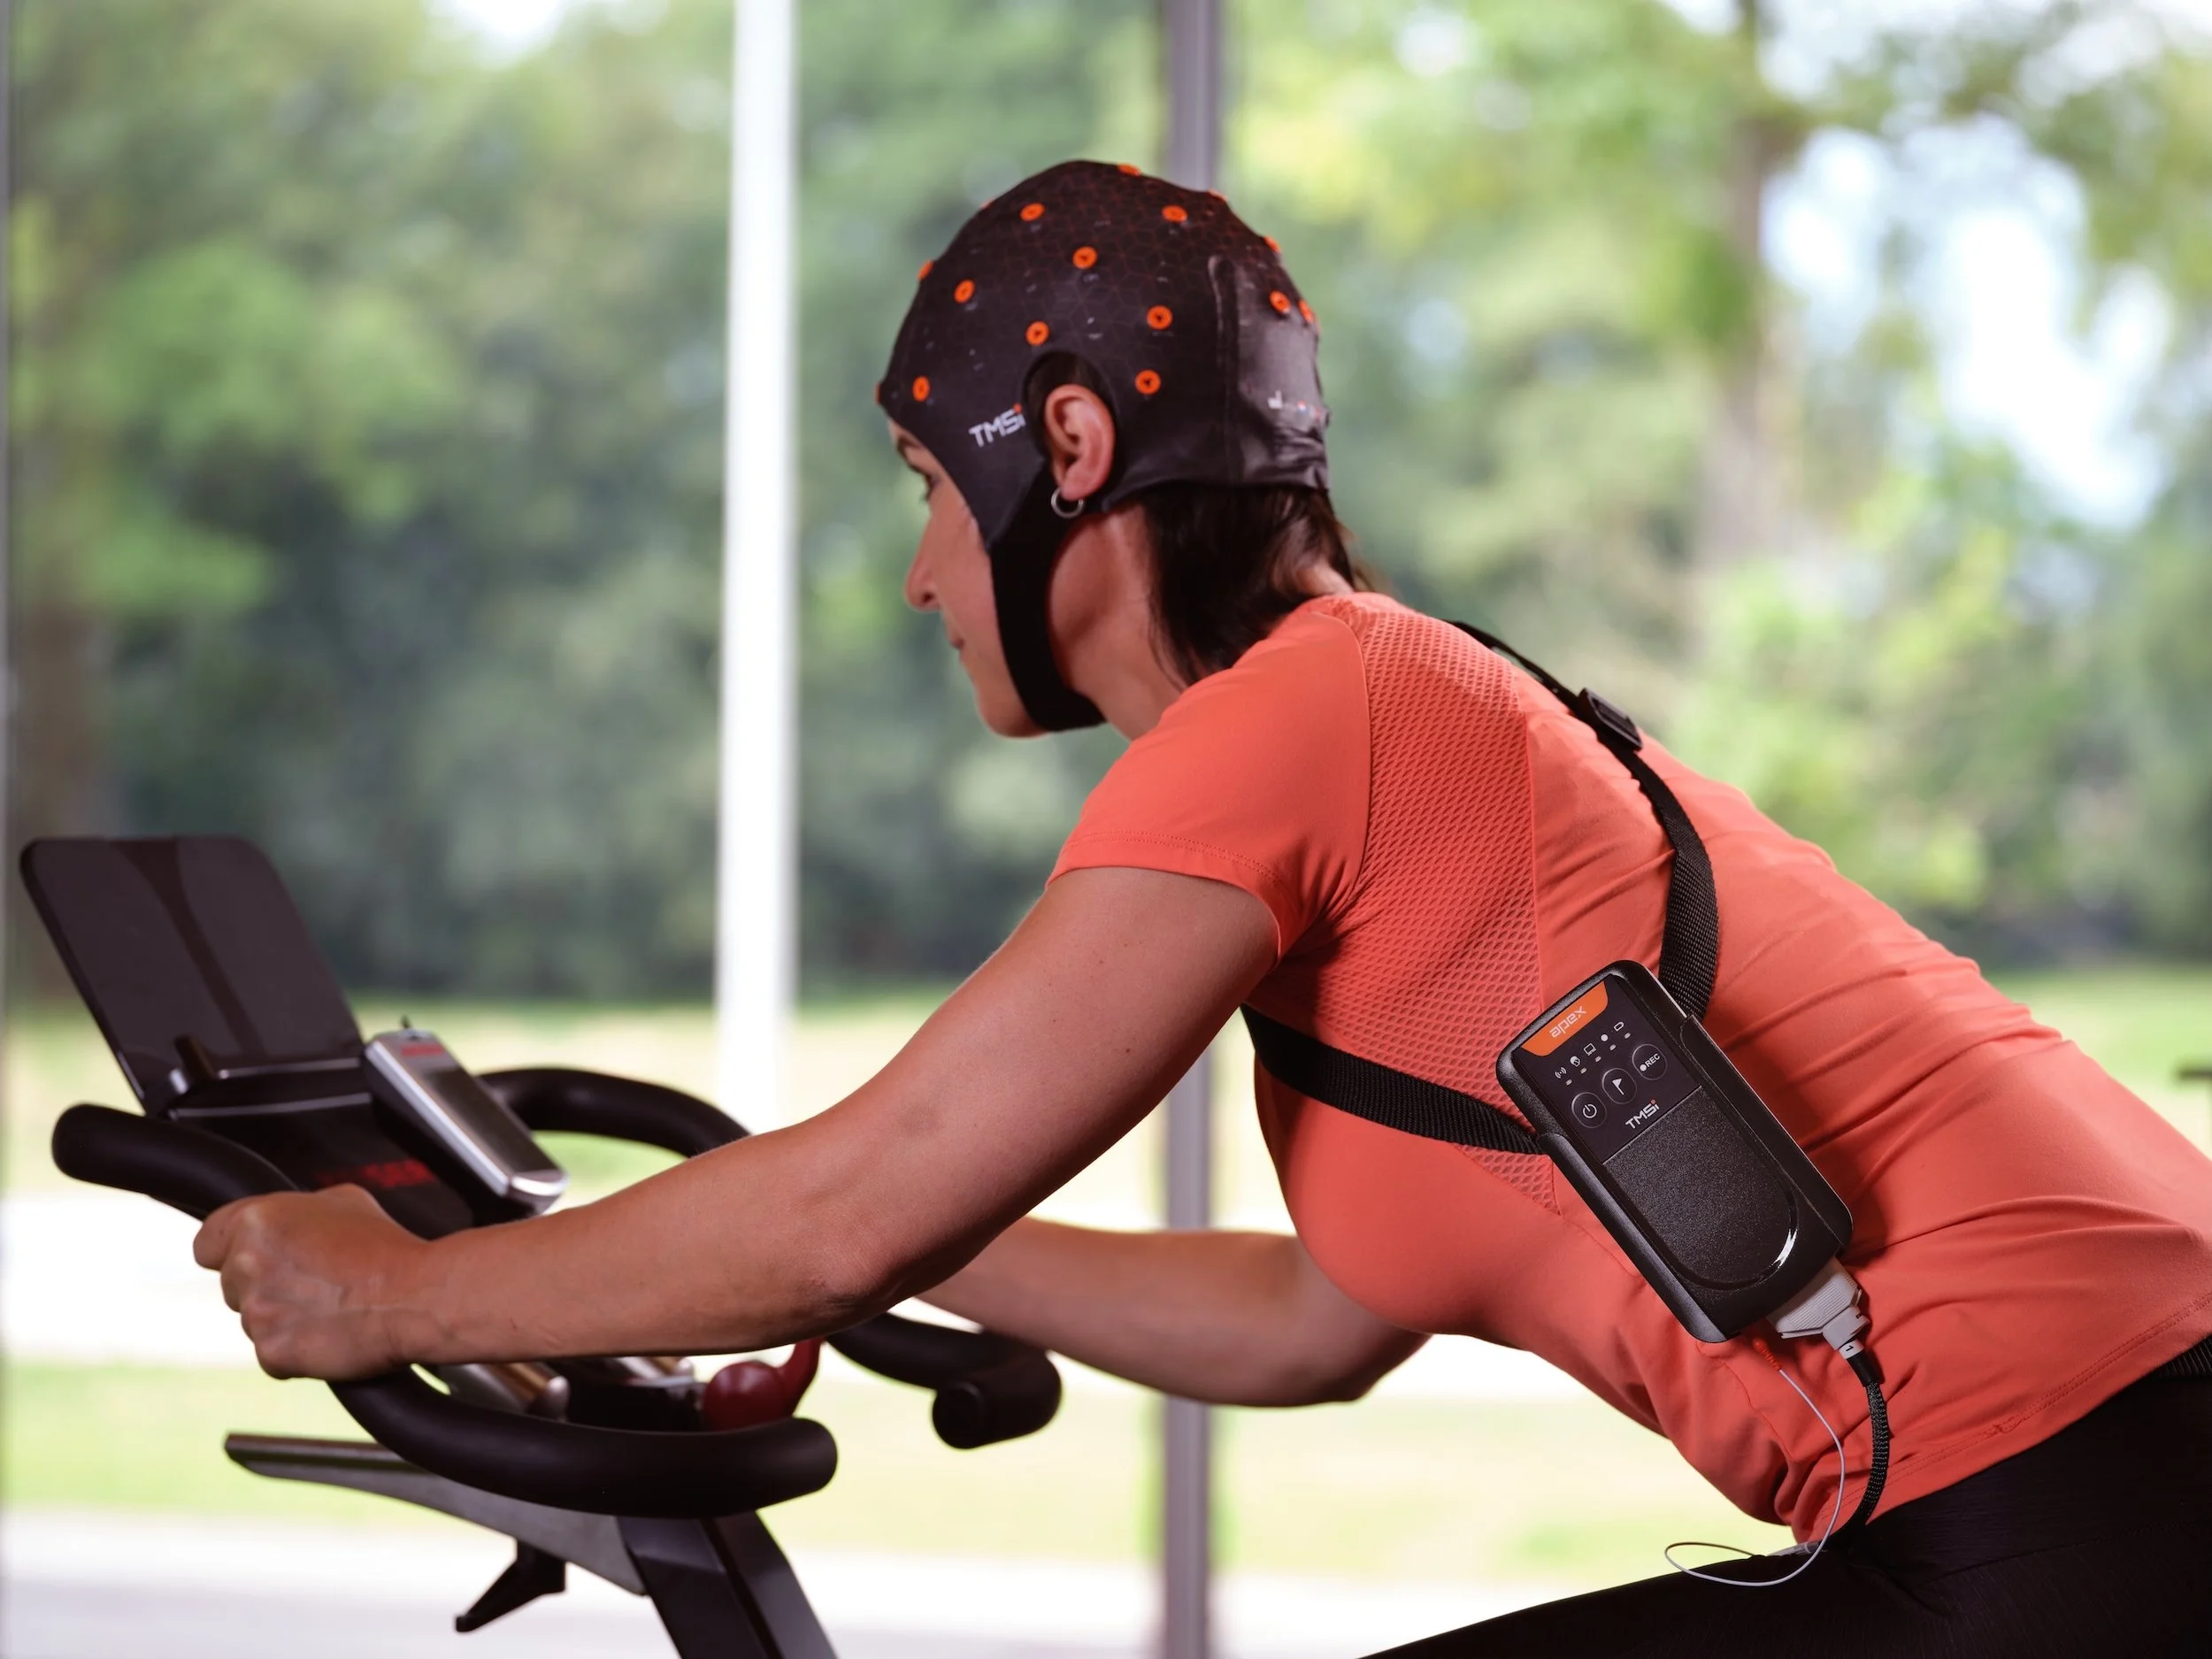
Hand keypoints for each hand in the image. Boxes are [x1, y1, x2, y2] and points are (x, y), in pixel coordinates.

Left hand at [193, 1186, 427, 1379]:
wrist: (414, 1296)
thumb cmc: (386, 1249)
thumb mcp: (343, 1201)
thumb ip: (297, 1212)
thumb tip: (288, 1223)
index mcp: (256, 1222)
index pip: (206, 1242)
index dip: (228, 1250)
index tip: (247, 1258)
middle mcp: (246, 1265)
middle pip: (232, 1283)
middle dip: (264, 1285)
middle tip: (310, 1283)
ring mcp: (255, 1312)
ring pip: (254, 1319)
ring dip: (282, 1318)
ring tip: (329, 1307)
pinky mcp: (271, 1352)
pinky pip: (272, 1354)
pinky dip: (296, 1349)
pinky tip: (329, 1333)